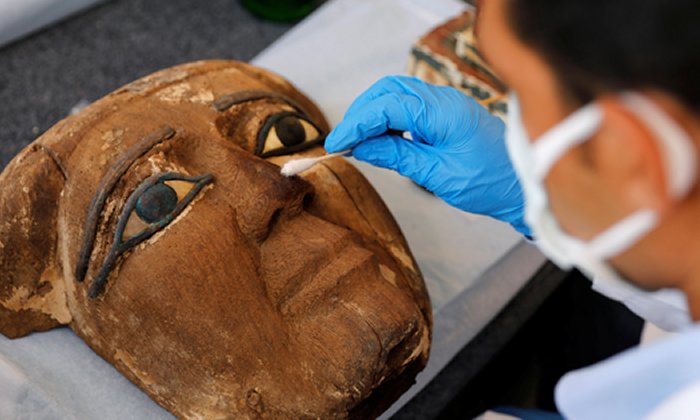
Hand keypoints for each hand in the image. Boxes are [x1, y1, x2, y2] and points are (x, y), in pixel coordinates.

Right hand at [325, 76, 530, 235]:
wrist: (523, 185)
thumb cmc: (490, 182)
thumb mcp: (438, 175)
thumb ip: (397, 156)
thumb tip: (361, 147)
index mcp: (443, 111)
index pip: (387, 106)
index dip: (357, 123)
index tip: (337, 144)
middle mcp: (444, 99)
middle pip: (389, 90)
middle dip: (362, 113)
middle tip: (344, 142)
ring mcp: (445, 104)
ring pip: (397, 95)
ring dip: (374, 115)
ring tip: (359, 143)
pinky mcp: (445, 115)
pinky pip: (409, 107)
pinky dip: (389, 120)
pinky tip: (381, 140)